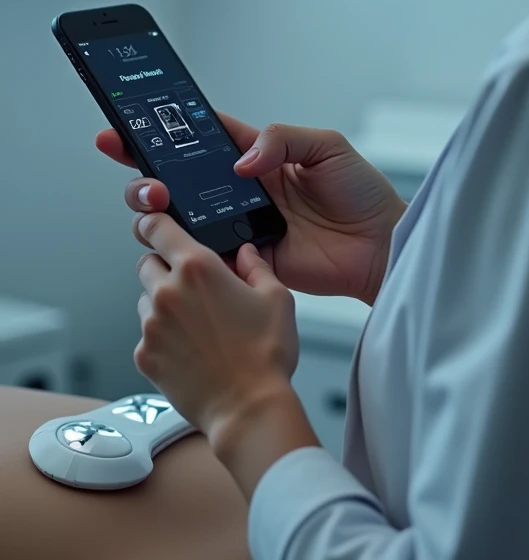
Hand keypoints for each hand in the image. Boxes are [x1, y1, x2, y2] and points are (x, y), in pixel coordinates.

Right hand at [97, 114, 406, 304]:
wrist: (380, 247)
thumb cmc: (361, 194)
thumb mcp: (327, 146)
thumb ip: (281, 140)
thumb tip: (241, 162)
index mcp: (257, 155)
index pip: (201, 136)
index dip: (164, 129)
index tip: (131, 122)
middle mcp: (240, 190)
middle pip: (177, 176)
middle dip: (146, 169)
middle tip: (139, 170)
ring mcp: (239, 225)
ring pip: (179, 215)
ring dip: (155, 207)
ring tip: (156, 200)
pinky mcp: (244, 260)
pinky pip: (202, 254)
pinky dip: (181, 247)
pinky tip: (176, 238)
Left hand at [132, 208, 298, 444]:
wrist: (248, 410)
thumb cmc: (265, 355)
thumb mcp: (278, 298)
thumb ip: (257, 266)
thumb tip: (245, 253)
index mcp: (198, 268)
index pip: (157, 228)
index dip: (155, 223)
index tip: (157, 225)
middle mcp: (168, 291)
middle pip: (147, 263)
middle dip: (166, 268)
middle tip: (194, 286)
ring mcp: (151, 325)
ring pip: (146, 299)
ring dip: (163, 303)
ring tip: (197, 324)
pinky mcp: (145, 356)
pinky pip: (146, 335)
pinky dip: (163, 337)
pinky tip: (191, 349)